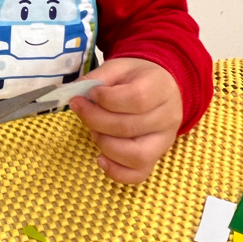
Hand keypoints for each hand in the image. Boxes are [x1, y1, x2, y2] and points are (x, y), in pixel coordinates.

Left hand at [69, 58, 183, 184]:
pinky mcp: (156, 157)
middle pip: (129, 127)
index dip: (107, 99)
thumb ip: (97, 78)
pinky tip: (100, 158)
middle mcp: (168, 117)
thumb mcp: (118, 67)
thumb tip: (74, 93)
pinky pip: (138, 174)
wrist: (161, 87)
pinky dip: (116, 171)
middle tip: (79, 108)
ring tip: (94, 130)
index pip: (136, 99)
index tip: (90, 93)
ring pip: (135, 155)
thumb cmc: (137, 77)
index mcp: (160, 88)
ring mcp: (164, 141)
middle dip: (95, 120)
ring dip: (104, 144)